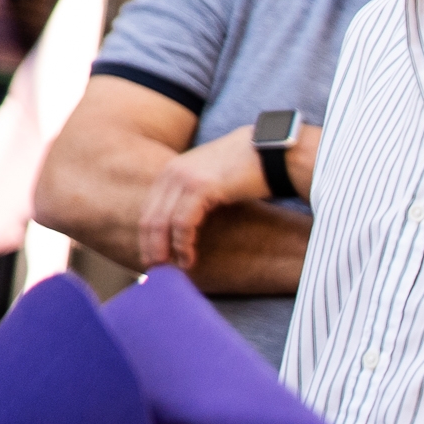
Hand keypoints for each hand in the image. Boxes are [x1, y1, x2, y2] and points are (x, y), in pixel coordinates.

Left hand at [138, 125, 270, 271]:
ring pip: (162, 222)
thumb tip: (198, 217)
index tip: (154, 258)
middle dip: (151, 247)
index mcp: (173, 170)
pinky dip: (182, 245)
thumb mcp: (216, 178)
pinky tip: (188, 259)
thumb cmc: (253, 168)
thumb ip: (200, 193)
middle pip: (149, 217)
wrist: (274, 151)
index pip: (150, 208)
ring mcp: (185, 178)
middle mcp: (173, 172)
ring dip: (165, 250)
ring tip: (173, 271)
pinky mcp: (200, 188)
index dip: (149, 236)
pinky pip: (182, 223)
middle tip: (156, 271)